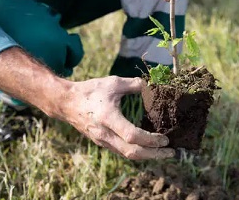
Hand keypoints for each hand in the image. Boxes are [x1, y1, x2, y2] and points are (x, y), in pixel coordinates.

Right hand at [53, 76, 174, 159]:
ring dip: (147, 156)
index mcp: (108, 118)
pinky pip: (122, 152)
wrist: (67, 103)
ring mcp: (102, 141)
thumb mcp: (113, 83)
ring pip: (127, 155)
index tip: (165, 139)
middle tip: (171, 152)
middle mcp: (105, 133)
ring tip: (163, 153)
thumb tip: (153, 86)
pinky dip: (137, 152)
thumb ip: (134, 84)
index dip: (151, 140)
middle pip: (132, 152)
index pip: (133, 136)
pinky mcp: (102, 142)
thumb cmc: (90, 91)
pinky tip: (148, 148)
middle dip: (154, 154)